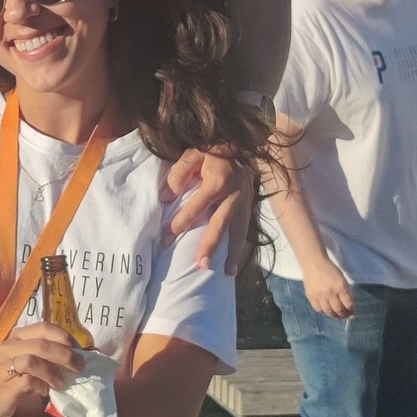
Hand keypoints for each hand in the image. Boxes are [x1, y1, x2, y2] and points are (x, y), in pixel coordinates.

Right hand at [0, 322, 79, 416]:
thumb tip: (77, 356)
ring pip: (33, 360)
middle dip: (66, 355)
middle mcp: (10, 346)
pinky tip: (45, 391)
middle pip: (42, 344)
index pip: (44, 327)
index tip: (79, 350)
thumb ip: (47, 354)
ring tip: (61, 383)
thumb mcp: (28, 359)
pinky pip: (28, 381)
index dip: (65, 337)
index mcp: (18, 336)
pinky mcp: (6, 385)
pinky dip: (42, 385)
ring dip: (53, 372)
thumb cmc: (11, 377)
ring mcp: (5, 365)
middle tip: (78, 367)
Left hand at [163, 149, 254, 273]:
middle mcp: (234, 194)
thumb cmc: (213, 150)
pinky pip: (245, 229)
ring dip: (233, 253)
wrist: (243, 143)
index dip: (180, 223)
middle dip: (210, 246)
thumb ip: (179, 173)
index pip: (196, 207)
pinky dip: (241, 247)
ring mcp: (245, 201)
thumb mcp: (194, 153)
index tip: (166, 238)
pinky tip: (236, 262)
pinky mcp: (250, 205)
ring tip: (227, 272)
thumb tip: (166, 198)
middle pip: (220, 224)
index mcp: (217, 181)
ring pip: (238, 231)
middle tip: (201, 265)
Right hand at [302, 257, 354, 319]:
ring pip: (328, 311)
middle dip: (343, 315)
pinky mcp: (311, 296)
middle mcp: (330, 292)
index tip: (352, 313)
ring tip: (336, 315)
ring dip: (334, 315)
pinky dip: (324, 312)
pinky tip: (326, 311)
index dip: (351, 311)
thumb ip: (346, 292)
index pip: (348, 303)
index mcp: (340, 287)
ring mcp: (320, 295)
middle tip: (345, 316)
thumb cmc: (330, 270)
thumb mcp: (342, 279)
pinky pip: (318, 309)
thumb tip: (349, 306)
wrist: (314, 263)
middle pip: (339, 309)